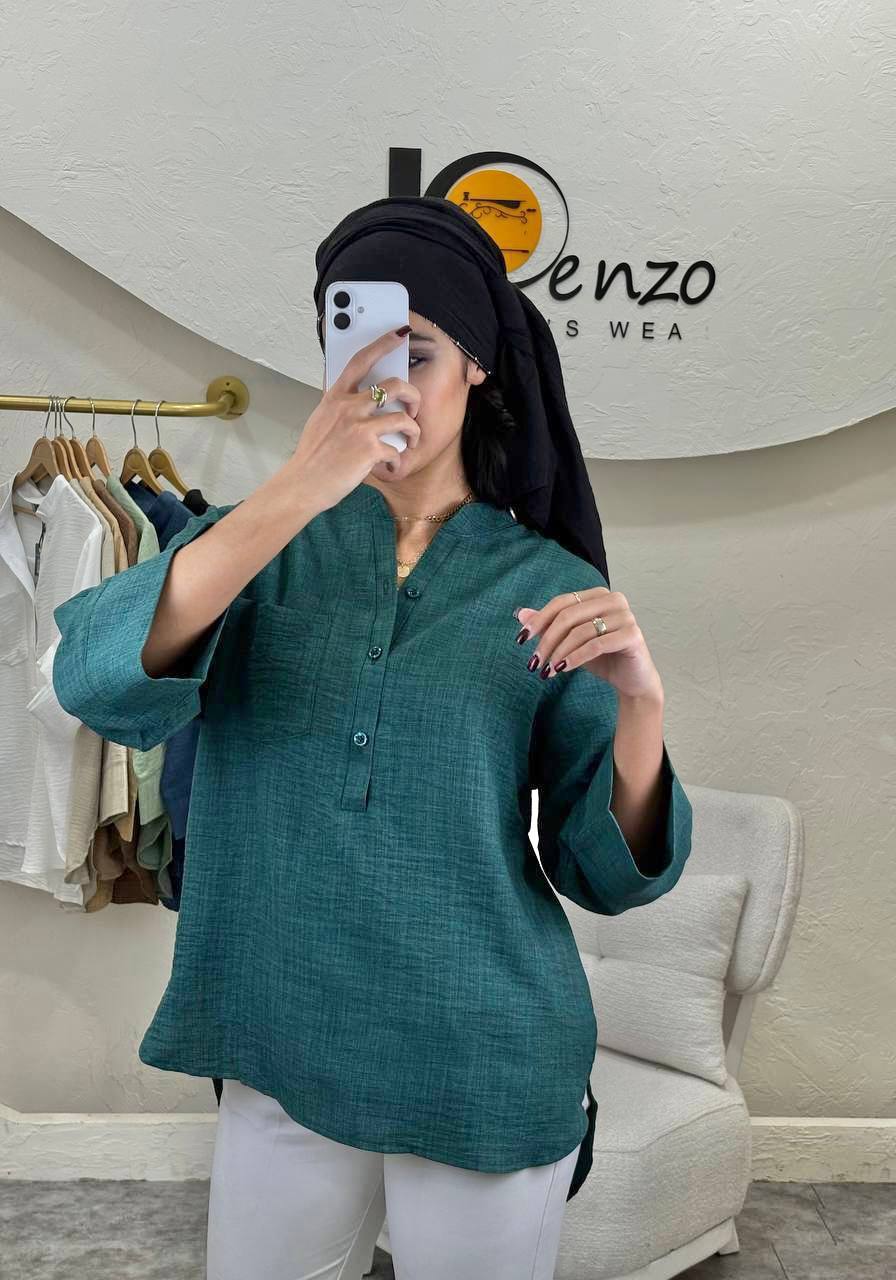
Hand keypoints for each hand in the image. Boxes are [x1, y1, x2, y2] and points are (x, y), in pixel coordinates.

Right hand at [288, 325, 422, 514]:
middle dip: (413, 395)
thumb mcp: (320, 420)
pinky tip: (391, 468)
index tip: (400, 333)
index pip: (361, 360)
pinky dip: (398, 462)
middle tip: (413, 407)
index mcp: (335, 398)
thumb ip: (339, 407)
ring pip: (403, 418)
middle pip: (394, 385)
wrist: (303, 483)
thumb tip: (355, 399)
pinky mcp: (369, 450)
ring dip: (414, 431)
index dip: (383, 343)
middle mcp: (348, 408)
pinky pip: (397, 451)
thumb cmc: (313, 456)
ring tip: (411, 441)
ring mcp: (359, 428)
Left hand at [514, 588, 663, 700]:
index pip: (562, 602)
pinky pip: (596, 645)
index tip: (521, 639)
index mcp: (598, 595)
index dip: (539, 619)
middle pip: (569, 616)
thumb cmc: (602, 658)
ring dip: (559, 653)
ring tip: (547, 671)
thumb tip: (520, 614)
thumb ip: (549, 626)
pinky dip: (575, 658)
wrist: (632, 681)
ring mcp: (626, 616)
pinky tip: (562, 669)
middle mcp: (614, 599)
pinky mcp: (633, 635)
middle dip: (547, 640)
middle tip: (534, 663)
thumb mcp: (570, 642)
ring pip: (580, 631)